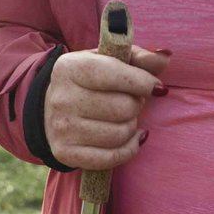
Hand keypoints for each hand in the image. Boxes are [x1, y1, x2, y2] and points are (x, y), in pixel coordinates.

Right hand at [43, 45, 170, 169]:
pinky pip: (112, 157)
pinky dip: (129, 149)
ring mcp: (62, 128)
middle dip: (136, 105)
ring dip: (132, 126)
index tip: (155, 87)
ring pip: (120, 133)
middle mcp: (62, 97)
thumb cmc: (87, 81)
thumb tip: (166, 56)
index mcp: (70, 67)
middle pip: (124, 107)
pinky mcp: (66, 153)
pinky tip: (130, 138)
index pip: (116, 75)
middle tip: (131, 102)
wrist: (47, 108)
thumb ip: (138, 57)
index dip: (143, 83)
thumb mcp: (106, 60)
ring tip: (125, 118)